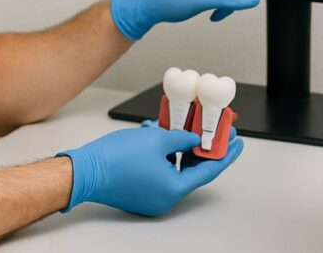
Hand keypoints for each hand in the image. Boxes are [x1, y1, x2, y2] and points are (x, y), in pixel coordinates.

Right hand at [57, 125, 243, 215]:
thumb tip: (195, 138)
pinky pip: (161, 170)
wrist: (85, 169)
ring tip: (187, 125)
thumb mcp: (158, 139)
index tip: (237, 141)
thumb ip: (183, 138)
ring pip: (176, 168)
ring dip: (182, 147)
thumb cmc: (116, 157)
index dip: (225, 153)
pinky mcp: (140, 189)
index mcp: (173, 190)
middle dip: (203, 147)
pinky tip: (165, 133)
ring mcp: (151, 196)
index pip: (208, 170)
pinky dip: (167, 153)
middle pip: (192, 170)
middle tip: (215, 130)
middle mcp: (165, 198)